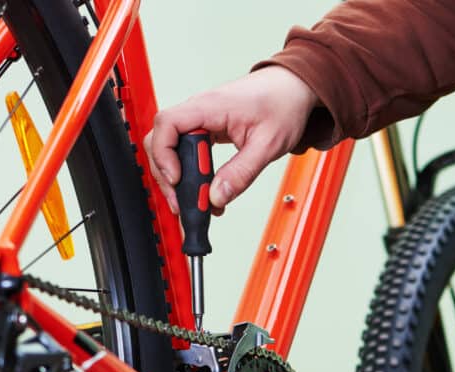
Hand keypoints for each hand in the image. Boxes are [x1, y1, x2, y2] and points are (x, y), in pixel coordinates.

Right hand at [145, 66, 317, 214]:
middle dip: (166, 175)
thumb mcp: (267, 144)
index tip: (177, 180)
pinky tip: (202, 189)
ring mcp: (200, 119)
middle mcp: (198, 110)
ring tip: (192, 201)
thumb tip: (217, 197)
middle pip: (160, 140)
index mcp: (209, 106)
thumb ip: (241, 173)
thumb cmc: (284, 103)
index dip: (164, 155)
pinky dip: (189, 172)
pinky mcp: (206, 128)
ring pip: (169, 148)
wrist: (294, 87)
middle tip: (182, 201)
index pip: (166, 125)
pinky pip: (185, 150)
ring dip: (175, 176)